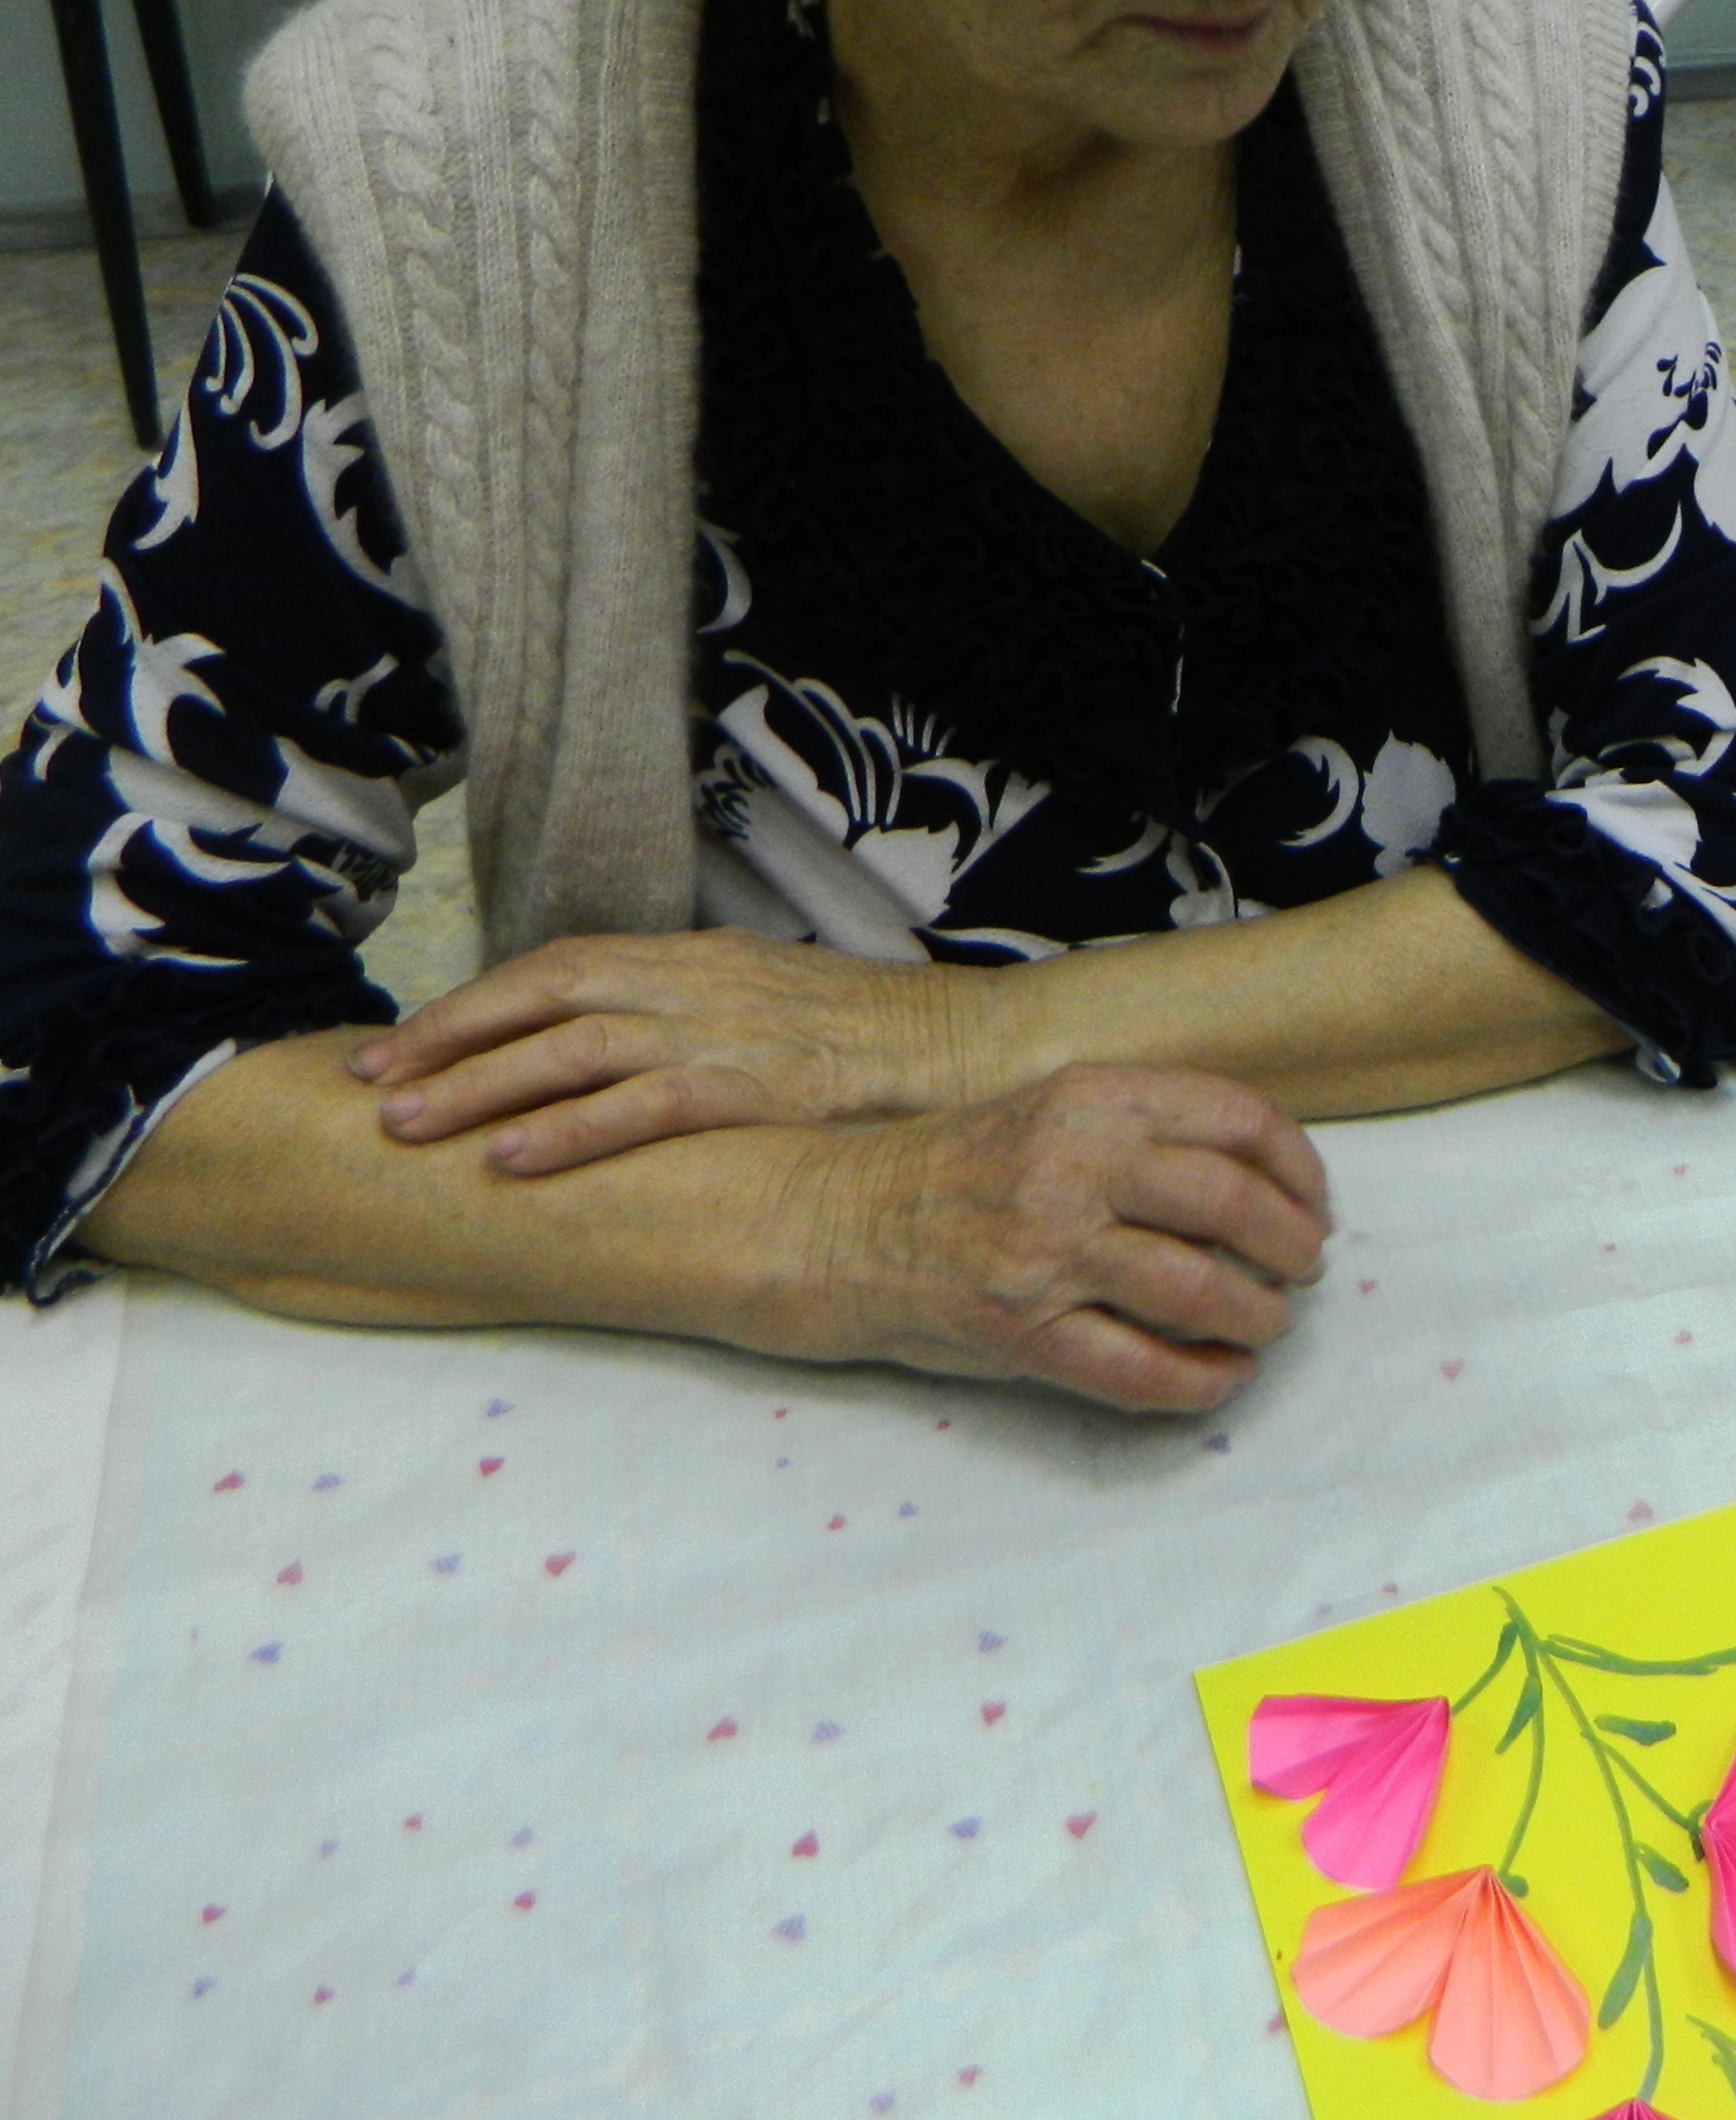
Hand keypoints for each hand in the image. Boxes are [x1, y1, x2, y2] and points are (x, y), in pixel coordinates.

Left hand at [355, 928, 1002, 1174]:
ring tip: (408, 1126)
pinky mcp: (758, 1086)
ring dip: (482, 1087)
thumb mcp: (781, 1006)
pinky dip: (569, 1131)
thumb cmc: (887, 1039)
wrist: (981, 1045)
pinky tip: (510, 1160)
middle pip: (544, 996)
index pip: (562, 966)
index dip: (477, 1004)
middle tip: (371, 1083)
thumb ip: (706, 1020)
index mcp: (700, 959)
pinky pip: (642, 1105)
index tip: (408, 1044)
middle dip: (449, 1039)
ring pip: (572, 1048)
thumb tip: (638, 1058)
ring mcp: (727, 1031)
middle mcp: (699, 982)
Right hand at [752, 1064, 1330, 1413]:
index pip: (1238, 1120)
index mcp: (1090, 1097)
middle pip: (1233, 1205)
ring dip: (1255, 1318)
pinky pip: (1137, 1368)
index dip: (1299, 1171)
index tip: (1314, 1205)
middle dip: (1291, 1249)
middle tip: (1300, 1273)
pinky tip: (1219, 1378)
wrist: (832, 1221)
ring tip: (1263, 1325)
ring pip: (1198, 1290)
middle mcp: (1072, 1165)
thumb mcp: (1050, 1110)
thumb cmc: (957, 1170)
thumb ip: (1143, 1129)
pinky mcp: (1019, 1329)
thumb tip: (1264, 1183)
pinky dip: (1199, 1382)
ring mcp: (1044, 1250)